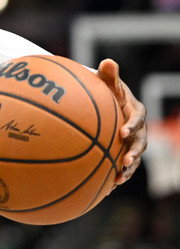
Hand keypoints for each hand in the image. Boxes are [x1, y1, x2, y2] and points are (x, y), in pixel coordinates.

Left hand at [96, 58, 147, 185]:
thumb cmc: (107, 90)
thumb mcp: (108, 82)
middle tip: (125, 161)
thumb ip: (109, 75)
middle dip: (134, 153)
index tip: (123, 133)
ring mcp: (134, 141)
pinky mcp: (126, 150)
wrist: (108, 102)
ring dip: (128, 168)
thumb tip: (108, 61)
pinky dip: (118, 173)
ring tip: (118, 179)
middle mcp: (139, 128)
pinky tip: (107, 186)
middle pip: (141, 142)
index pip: (138, 118)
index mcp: (136, 110)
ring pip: (135, 156)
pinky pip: (124, 163)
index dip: (132, 125)